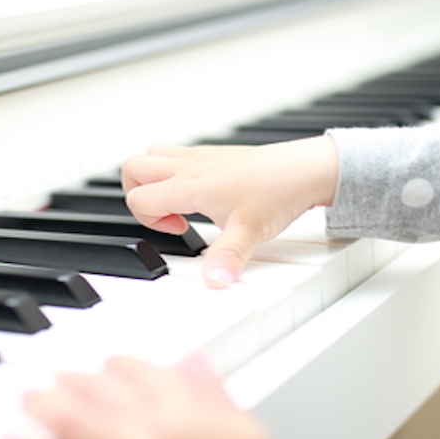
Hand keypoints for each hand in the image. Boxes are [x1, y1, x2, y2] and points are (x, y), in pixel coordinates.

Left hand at [9, 357, 275, 438]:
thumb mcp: (242, 428)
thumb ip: (213, 391)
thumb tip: (196, 361)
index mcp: (181, 404)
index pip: (130, 367)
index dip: (110, 367)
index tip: (103, 371)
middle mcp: (147, 424)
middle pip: (90, 386)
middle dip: (69, 381)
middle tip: (55, 382)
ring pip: (66, 416)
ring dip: (43, 404)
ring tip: (29, 401)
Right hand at [122, 136, 338, 287]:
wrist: (306, 168)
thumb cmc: (278, 192)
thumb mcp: (249, 234)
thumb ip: (226, 260)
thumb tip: (213, 284)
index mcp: (190, 184)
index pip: (139, 197)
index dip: (150, 220)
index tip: (180, 230)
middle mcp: (190, 166)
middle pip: (134, 167)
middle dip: (138, 195)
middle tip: (169, 216)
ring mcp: (202, 157)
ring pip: (153, 155)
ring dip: (154, 180)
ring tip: (181, 205)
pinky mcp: (215, 154)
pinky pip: (177, 155)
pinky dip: (175, 173)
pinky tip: (203, 196)